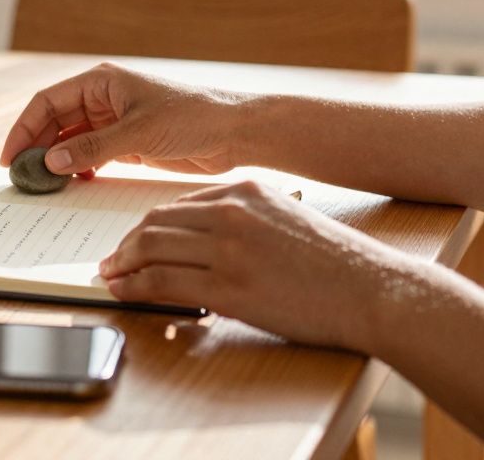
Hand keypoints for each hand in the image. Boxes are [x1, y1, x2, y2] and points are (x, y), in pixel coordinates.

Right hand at [0, 63, 246, 175]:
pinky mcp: (127, 144)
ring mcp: (114, 122)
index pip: (47, 102)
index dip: (24, 128)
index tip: (11, 157)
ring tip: (43, 186)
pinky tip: (75, 185)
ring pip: (71, 142)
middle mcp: (103, 99)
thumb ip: (93, 148)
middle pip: (54, 122)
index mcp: (101, 82)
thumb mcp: (138, 133)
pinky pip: (91, 156)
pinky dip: (79, 170)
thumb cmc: (192, 117)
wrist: (233, 133)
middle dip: (37, 148)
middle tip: (23, 178)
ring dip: (57, 162)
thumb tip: (52, 162)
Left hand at [98, 180, 415, 352]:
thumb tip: (204, 240)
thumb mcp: (286, 220)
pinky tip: (124, 293)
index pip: (179, 204)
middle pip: (156, 221)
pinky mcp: (228, 285)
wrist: (372, 290)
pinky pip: (162, 281)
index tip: (134, 241)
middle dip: (127, 243)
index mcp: (247, 190)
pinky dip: (134, 287)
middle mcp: (232, 212)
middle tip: (112, 260)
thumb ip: (245, 221)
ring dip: (123, 263)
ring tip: (111, 276)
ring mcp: (228, 248)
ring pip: (151, 247)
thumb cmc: (335, 264)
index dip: (148, 226)